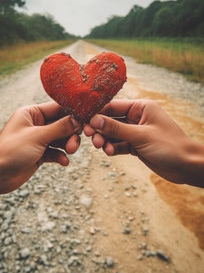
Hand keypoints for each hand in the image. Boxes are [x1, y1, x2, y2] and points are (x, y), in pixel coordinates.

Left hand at [0, 102, 81, 193]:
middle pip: (62, 124)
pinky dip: (61, 156)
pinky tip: (64, 162)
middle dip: (71, 133)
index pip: (57, 108)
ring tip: (70, 152)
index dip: (72, 113)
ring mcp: (37, 139)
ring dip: (68, 145)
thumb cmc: (11, 150)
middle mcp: (35, 124)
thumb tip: (78, 120)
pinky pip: (55, 152)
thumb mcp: (38, 136)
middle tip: (75, 143)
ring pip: (61, 139)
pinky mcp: (39, 154)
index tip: (87, 119)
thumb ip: (60, 127)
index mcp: (31, 113)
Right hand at [84, 99, 203, 186]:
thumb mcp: (140, 136)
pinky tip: (110, 152)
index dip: (98, 114)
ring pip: (114, 134)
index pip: (114, 106)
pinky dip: (114, 148)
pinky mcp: (137, 146)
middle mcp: (138, 117)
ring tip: (101, 147)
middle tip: (90, 138)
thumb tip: (94, 120)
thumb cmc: (169, 145)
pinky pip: (120, 144)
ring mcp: (137, 132)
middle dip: (100, 129)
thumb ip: (116, 128)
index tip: (84, 121)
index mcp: (141, 107)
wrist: (187, 165)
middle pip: (111, 120)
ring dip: (105, 140)